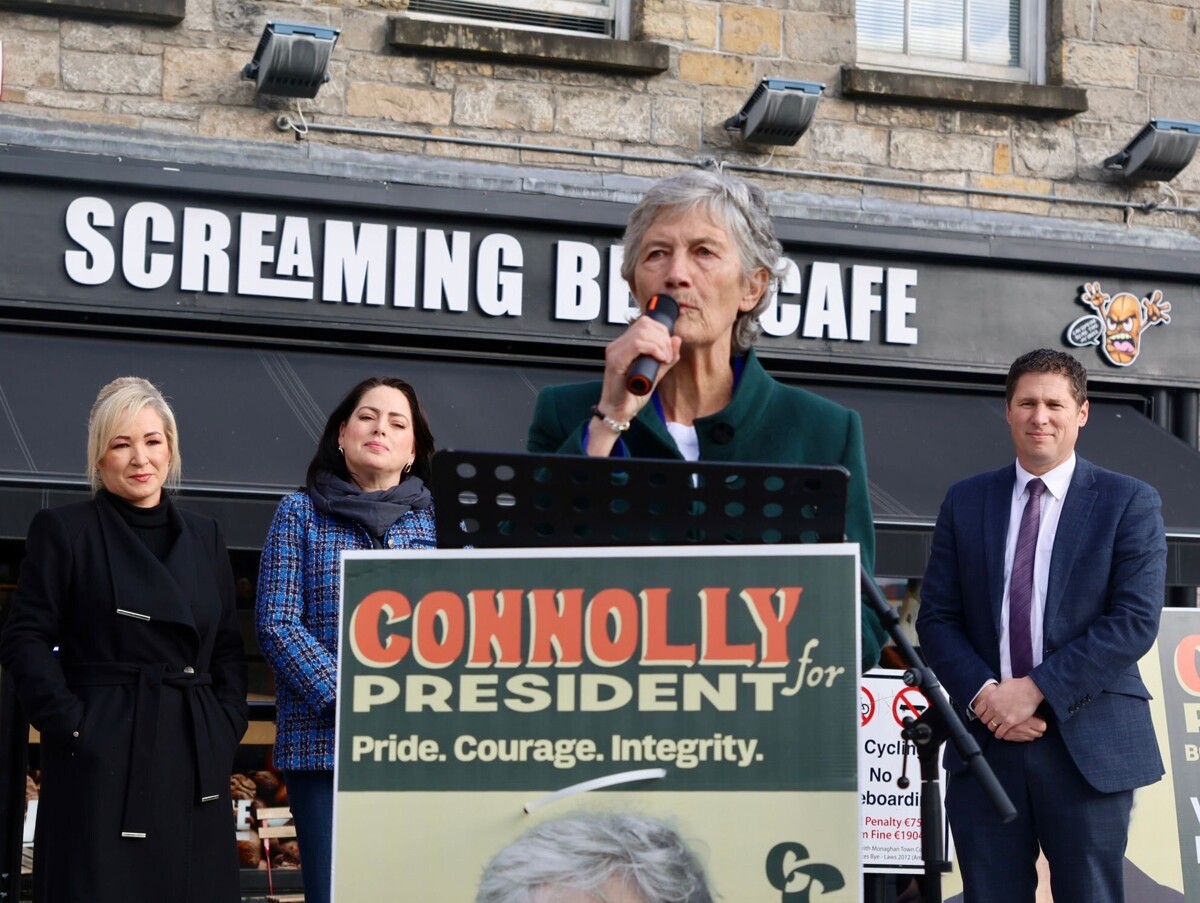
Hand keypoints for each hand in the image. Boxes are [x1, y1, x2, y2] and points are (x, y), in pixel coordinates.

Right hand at [586, 315, 681, 455]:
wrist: (618, 412)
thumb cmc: (631, 395)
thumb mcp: (656, 373)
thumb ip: (666, 357)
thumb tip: (677, 339)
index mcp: (625, 345)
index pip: (645, 323)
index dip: (662, 331)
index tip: (669, 349)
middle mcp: (617, 345)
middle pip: (645, 324)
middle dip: (663, 338)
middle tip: (668, 355)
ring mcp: (614, 352)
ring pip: (642, 332)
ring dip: (660, 344)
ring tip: (665, 359)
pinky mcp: (615, 362)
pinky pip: (637, 345)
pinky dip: (653, 349)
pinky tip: (660, 359)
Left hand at [973, 676, 1044, 740]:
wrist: (1030, 690)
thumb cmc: (1018, 685)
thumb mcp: (1002, 685)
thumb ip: (996, 691)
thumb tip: (995, 690)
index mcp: (989, 698)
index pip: (978, 711)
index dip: (981, 714)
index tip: (984, 715)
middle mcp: (993, 707)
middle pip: (984, 720)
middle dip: (987, 721)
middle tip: (992, 722)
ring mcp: (1001, 715)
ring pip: (991, 726)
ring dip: (993, 728)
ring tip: (996, 728)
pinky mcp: (1010, 722)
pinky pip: (1000, 732)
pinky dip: (1000, 734)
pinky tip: (1001, 734)